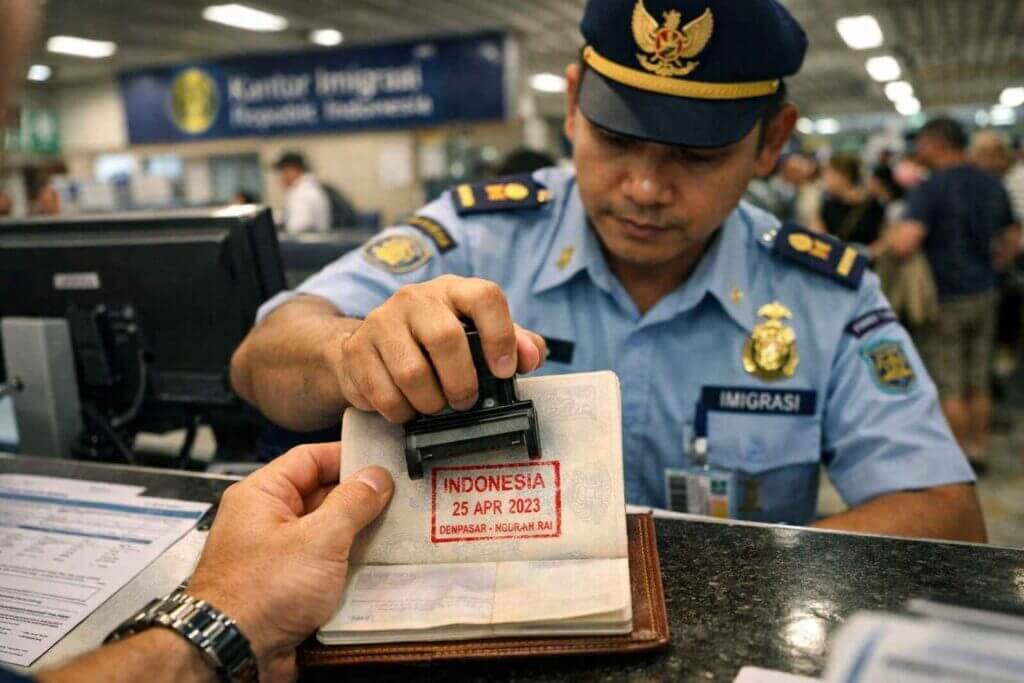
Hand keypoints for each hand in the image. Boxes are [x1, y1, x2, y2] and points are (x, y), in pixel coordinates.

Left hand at [187, 442, 392, 681]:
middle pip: (321, 495)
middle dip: (359, 500)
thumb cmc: (258, 594)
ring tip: (394, 532)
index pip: (309, 458)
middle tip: (398, 499)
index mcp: (262, 496)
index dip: (347, 456)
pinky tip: (376, 566)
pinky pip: (324, 565)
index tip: (382, 462)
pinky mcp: (287, 586)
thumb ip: (351, 503)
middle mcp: (266, 521)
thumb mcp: (318, 540)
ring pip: (326, 533)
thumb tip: (375, 478)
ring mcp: (277, 555)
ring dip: (357, 535)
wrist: (232, 653)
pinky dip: (348, 566)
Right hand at [334, 274, 547, 421]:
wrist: (372, 348)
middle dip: (462, 382)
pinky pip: (384, 393)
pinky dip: (401, 411)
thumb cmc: (435, 344)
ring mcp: (382, 321)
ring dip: (431, 402)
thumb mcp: (479, 337)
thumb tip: (531, 356)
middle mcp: (416, 298)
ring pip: (412, 372)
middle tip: (465, 401)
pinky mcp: (357, 349)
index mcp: (453, 290)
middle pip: (445, 338)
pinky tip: (407, 408)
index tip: (504, 371)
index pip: (484, 296)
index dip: (500, 336)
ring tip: (435, 406)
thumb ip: (516, 344)